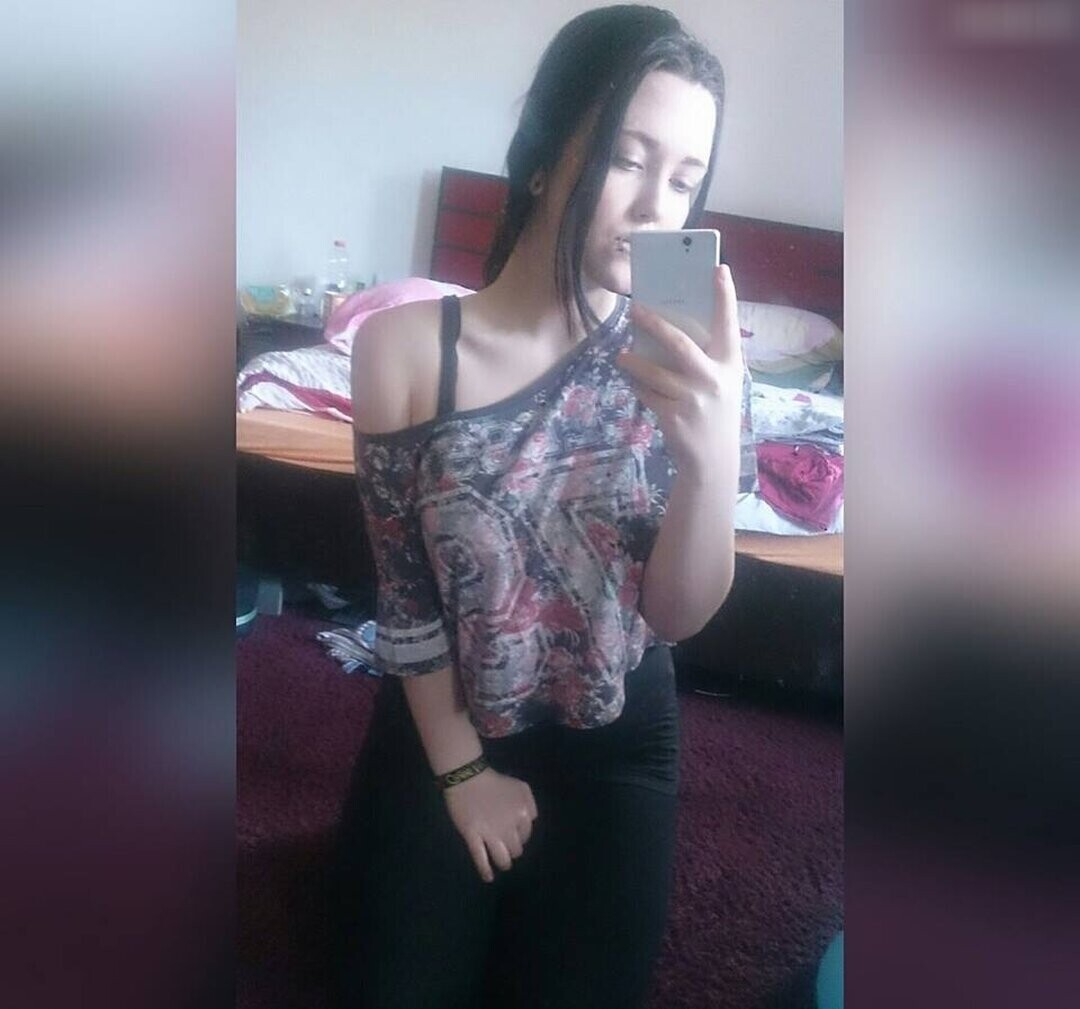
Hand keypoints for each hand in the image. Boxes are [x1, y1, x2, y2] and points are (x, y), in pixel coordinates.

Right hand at [443, 767, 537, 882]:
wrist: (467, 776)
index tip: (513, 834)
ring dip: (504, 863)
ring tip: (502, 863)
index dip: (519, 835)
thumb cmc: (494, 781)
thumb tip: (529, 822)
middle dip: (512, 849)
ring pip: (502, 858)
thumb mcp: (520, 787)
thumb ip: (530, 804)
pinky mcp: (473, 836)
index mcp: (523, 813)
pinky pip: (481, 859)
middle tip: (506, 846)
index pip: (526, 834)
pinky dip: (485, 870)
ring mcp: (491, 833)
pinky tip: (489, 877)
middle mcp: (509, 826)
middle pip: (516, 849)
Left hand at [616, 265, 742, 477]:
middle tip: (635, 310)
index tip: (719, 269)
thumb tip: (667, 332)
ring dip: (634, 361)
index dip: (725, 296)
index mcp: (730, 365)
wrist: (713, 460)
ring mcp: (693, 399)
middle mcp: (714, 379)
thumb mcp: (722, 384)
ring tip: (621, 355)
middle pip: (680, 344)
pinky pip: (647, 394)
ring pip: (654, 372)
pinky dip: (637, 386)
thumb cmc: (715, 413)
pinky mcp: (673, 417)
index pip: (729, 324)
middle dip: (655, 324)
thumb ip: (705, 360)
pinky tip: (632, 381)